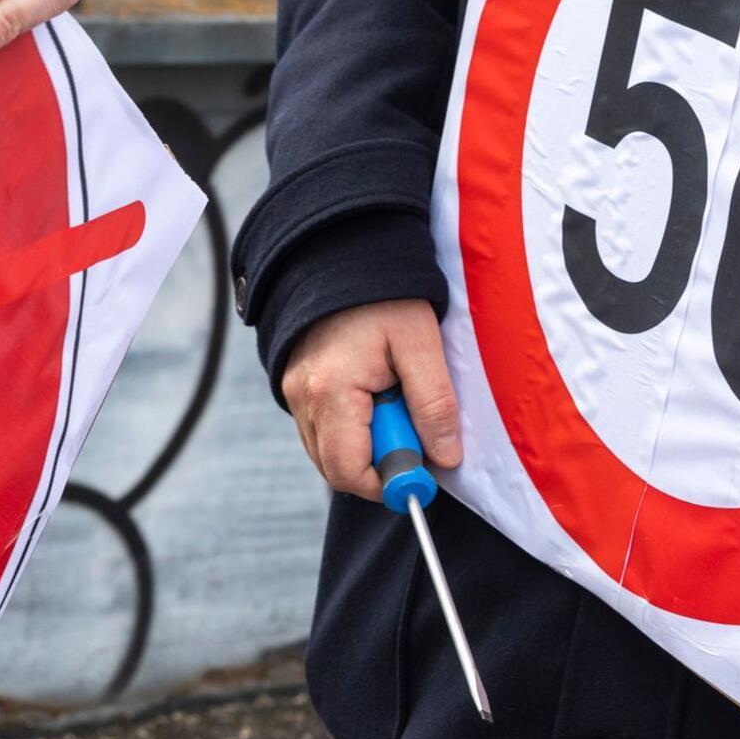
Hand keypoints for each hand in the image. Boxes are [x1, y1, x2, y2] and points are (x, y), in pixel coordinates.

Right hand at [281, 299, 460, 500]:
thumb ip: (435, 404)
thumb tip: (445, 459)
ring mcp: (294, 393)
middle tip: (410, 426)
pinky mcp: (295, 387)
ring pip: (327, 452)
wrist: (343, 256)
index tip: (422, 469)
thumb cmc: (385, 296)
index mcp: (332, 391)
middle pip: (336, 468)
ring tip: (393, 403)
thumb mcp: (422, 345)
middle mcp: (303, 398)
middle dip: (379, 463)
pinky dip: (351, 430)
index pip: (349, 471)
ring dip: (366, 446)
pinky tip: (375, 398)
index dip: (388, 482)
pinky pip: (321, 431)